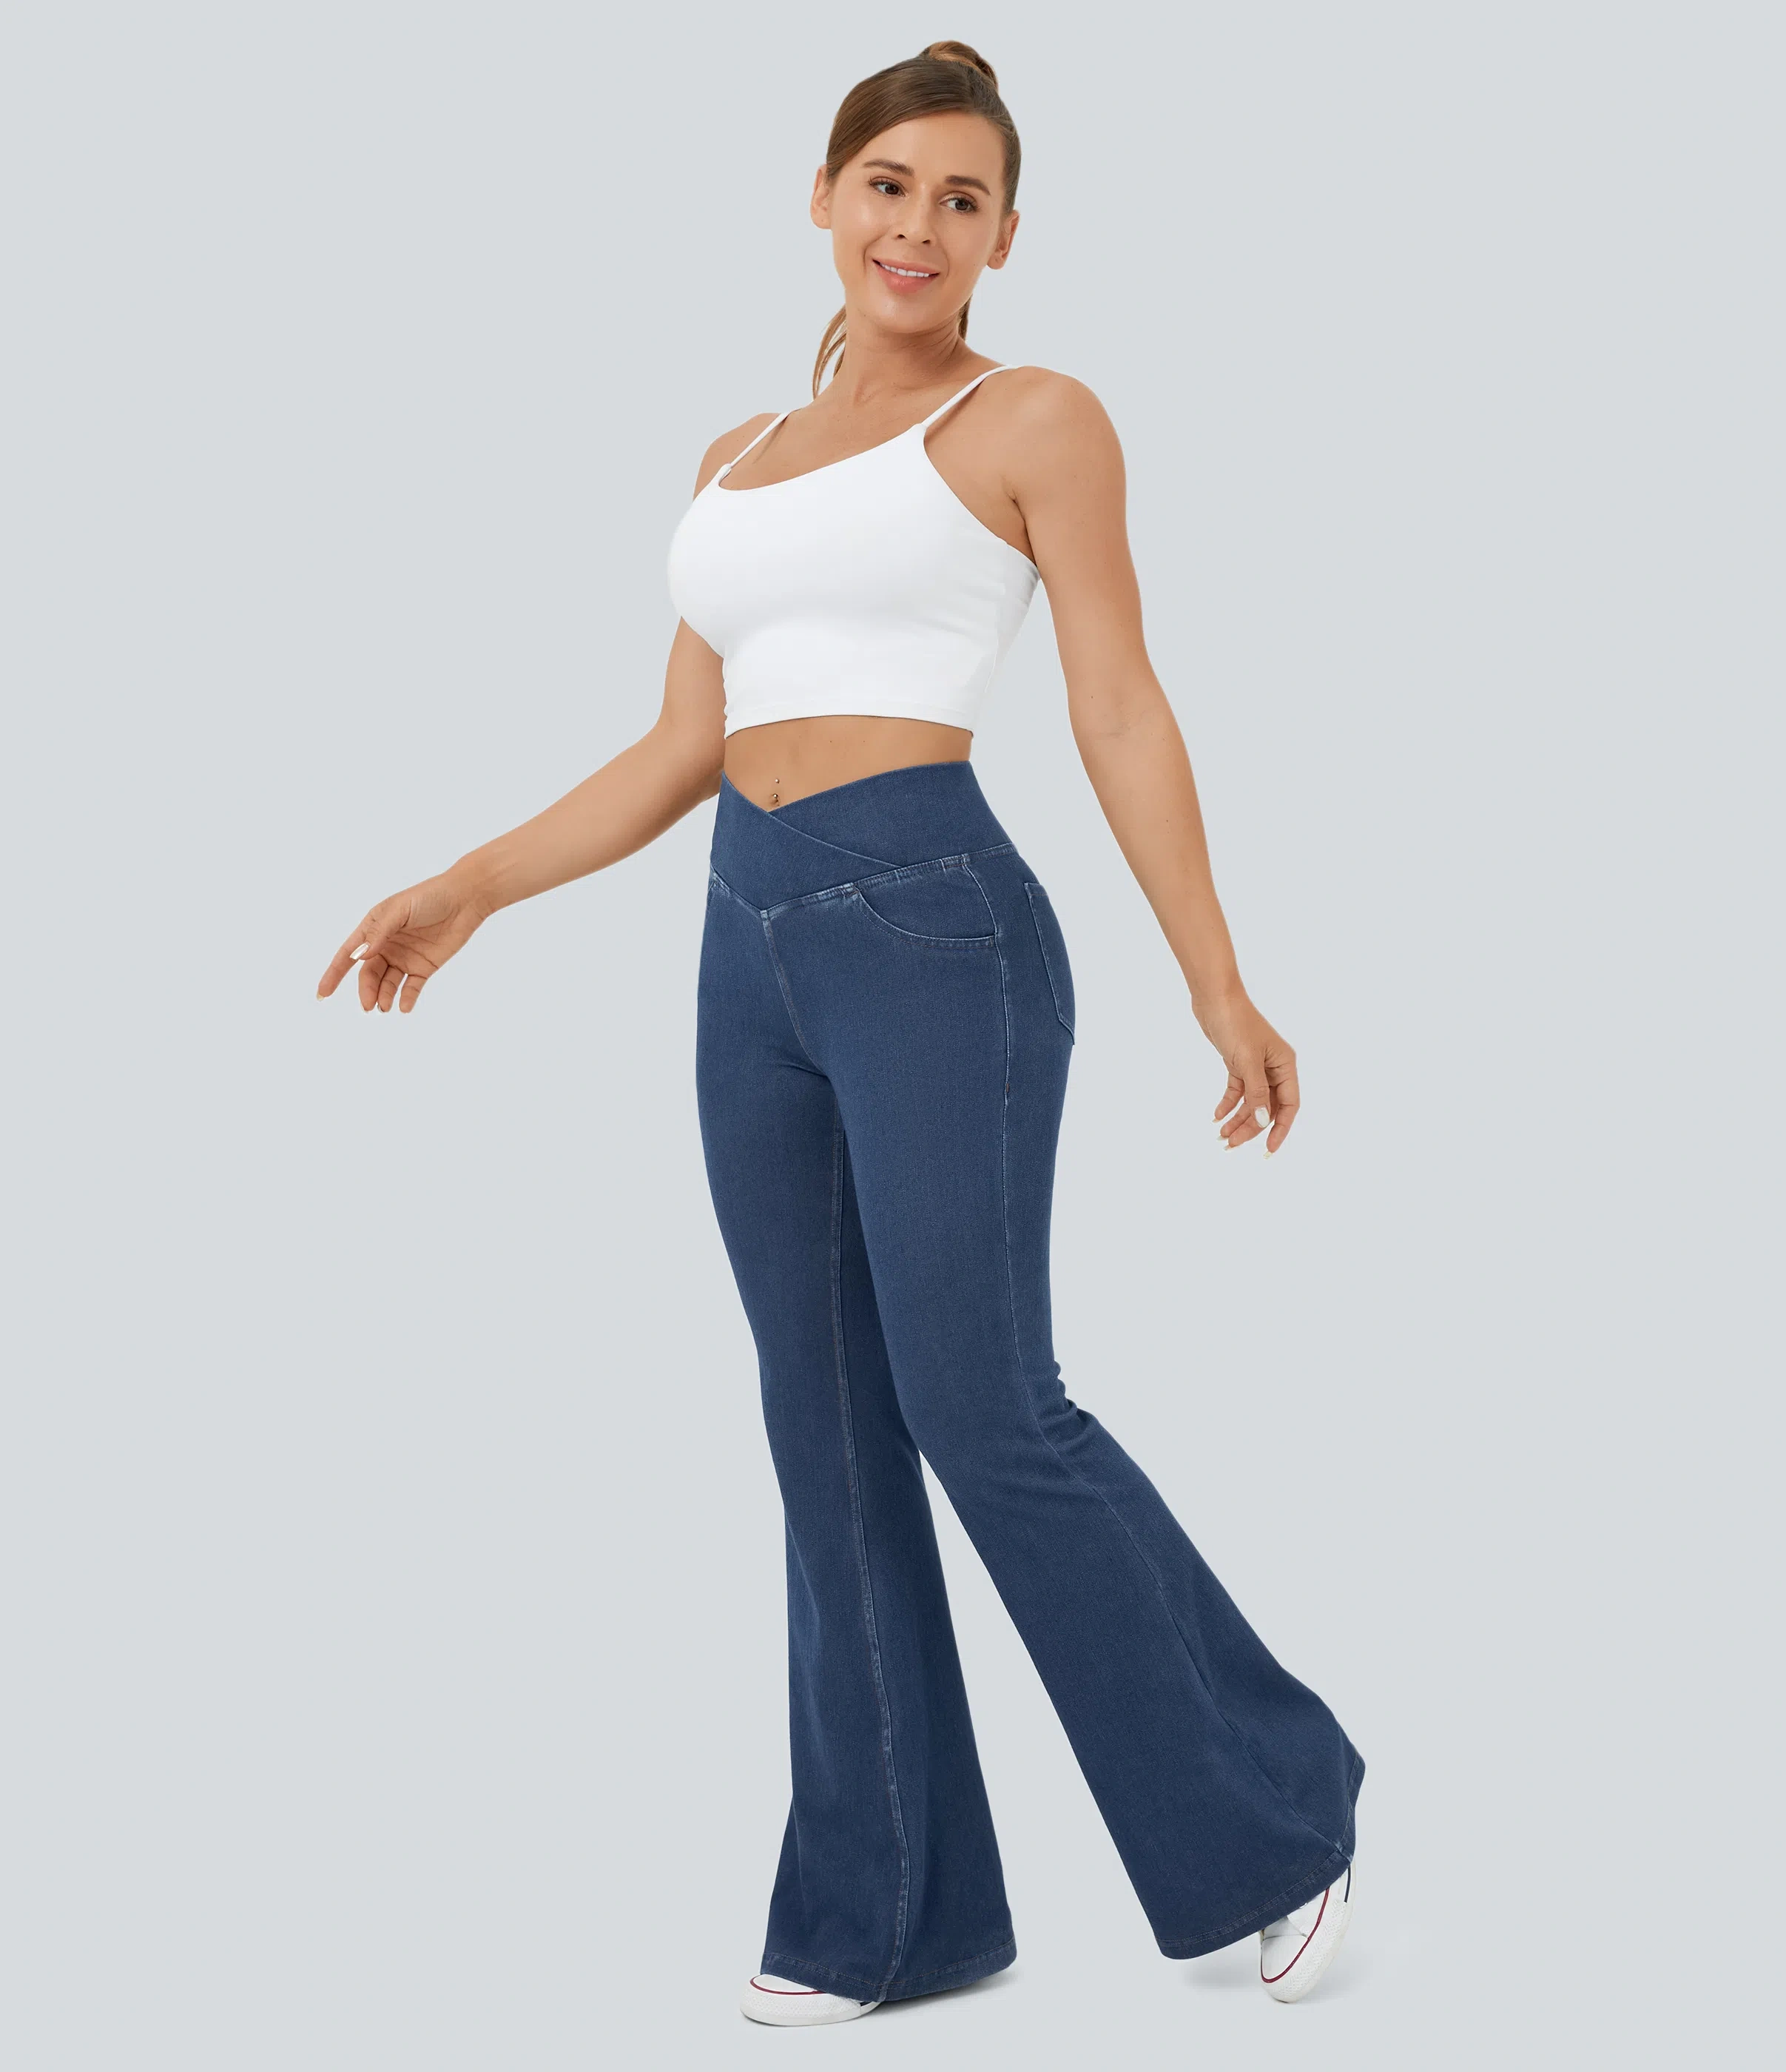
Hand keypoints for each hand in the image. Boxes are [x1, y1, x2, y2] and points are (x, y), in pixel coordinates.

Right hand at [315, 868, 489, 1013]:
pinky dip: (406, 998)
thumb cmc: (429, 897)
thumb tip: (358, 956)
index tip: (323, 993)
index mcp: (373, 928)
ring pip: (387, 983)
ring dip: (384, 997)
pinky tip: (404, 1007)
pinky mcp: (424, 966)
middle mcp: (386, 945)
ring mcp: (405, 957)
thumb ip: (379, 933)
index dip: (334, 974)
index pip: (348, 954)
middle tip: (368, 1006)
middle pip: (369, 974)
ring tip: (385, 1007)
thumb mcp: (399, 910)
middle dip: (366, 991)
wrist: (464, 899)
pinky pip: (411, 987)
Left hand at [1193, 989, 1299, 1155]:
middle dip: (1251, 1128)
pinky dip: (1228, 1104)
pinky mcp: (1238, 1063)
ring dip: (1238, 1119)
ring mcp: (1256, 1066)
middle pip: (1267, 1107)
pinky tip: (1217, 1116)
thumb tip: (1264, 1121)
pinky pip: (1237, 1090)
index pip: (1289, 1106)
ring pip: (1251, 1101)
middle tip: (1231, 1145)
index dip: (1280, 1130)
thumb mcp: (1247, 1061)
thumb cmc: (1235, 1023)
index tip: (1268, 1151)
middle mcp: (1274, 1067)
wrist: (1214, 998)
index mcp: (1285, 1065)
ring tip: (1222, 1137)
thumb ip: (1257, 1092)